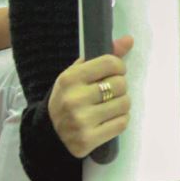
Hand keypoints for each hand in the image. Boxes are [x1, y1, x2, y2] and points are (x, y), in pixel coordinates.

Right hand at [48, 36, 132, 157]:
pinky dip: (120, 120)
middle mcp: (74, 99)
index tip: (114, 72)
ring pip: (125, 104)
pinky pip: (122, 123)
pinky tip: (108, 119)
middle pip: (120, 84)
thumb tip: (129, 40)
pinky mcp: (87, 140)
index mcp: (70, 78)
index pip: (111, 63)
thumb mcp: (78, 73)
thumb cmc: (69, 96)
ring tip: (109, 106)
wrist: (50, 132)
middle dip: (120, 87)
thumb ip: (104, 56)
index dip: (119, 67)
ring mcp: (80, 121)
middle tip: (110, 92)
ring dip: (122, 104)